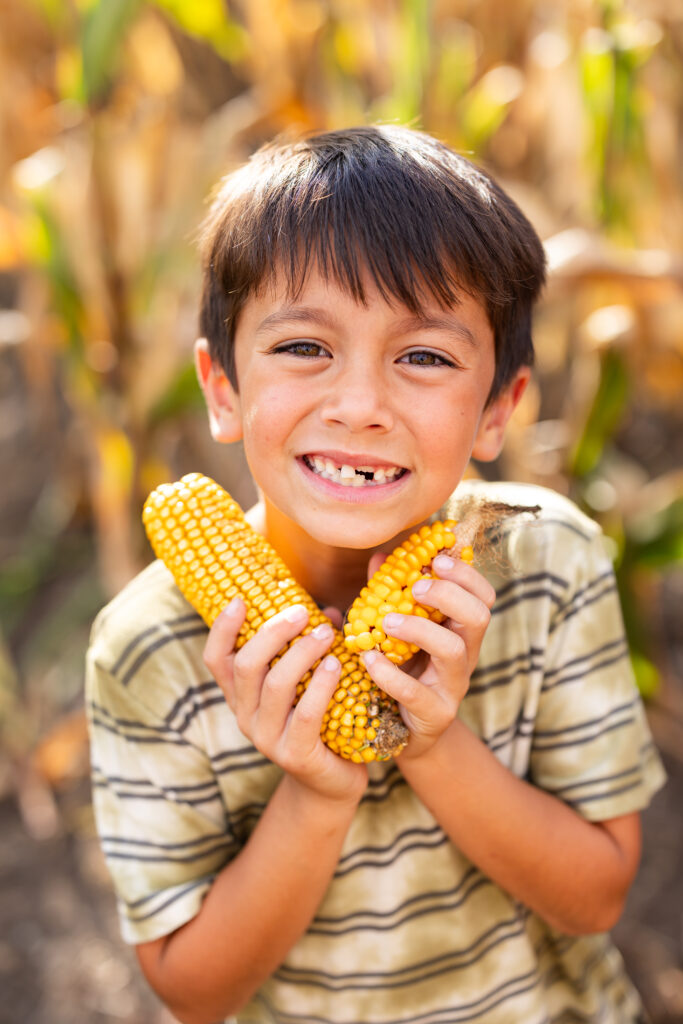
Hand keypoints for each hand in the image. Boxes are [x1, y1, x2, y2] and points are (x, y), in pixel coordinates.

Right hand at [203, 599, 366, 803]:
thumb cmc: (321, 720)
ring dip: (302, 653)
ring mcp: (267, 738)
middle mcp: (246, 716)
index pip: (217, 659)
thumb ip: (311, 647)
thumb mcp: (307, 682)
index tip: (241, 599)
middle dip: (274, 632)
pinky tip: (336, 665)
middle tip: (303, 612)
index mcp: (241, 696)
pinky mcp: (295, 756)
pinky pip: (306, 714)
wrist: (331, 783)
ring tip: (327, 634)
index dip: (223, 629)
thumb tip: (329, 612)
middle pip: (246, 665)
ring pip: (276, 686)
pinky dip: (321, 685)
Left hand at [361, 554, 495, 759]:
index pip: (483, 597)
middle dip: (449, 594)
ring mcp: (453, 687)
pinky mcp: (435, 714)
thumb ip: (391, 594)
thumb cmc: (404, 672)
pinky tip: (369, 658)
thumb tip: (379, 558)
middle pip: (478, 617)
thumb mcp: (400, 632)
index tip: (437, 561)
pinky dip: (390, 673)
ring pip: (453, 651)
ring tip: (387, 621)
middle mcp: (466, 657)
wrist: (404, 733)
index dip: (466, 575)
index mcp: (462, 632)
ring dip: (419, 629)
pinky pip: (415, 692)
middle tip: (415, 587)